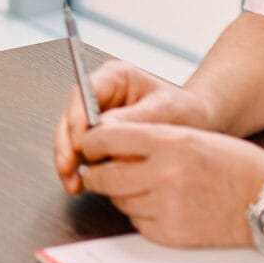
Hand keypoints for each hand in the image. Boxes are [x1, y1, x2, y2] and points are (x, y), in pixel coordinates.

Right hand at [53, 61, 217, 193]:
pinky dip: (77, 169)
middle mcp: (100, 95)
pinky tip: (79, 184)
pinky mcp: (98, 139)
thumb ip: (135, 119)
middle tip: (68, 168)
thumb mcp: (166, 110)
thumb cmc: (186, 111)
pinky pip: (80, 152)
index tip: (80, 142)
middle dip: (66, 145)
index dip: (76, 118)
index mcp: (115, 77)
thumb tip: (103, 130)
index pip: (84, 93)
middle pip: (70, 117)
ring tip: (73, 184)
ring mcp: (96, 117)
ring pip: (70, 137)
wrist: (197, 126)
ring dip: (68, 161)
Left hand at [73, 121, 263, 249]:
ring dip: (119, 194)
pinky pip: (137, 222)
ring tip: (136, 185)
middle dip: (95, 173)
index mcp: (170, 142)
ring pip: (118, 201)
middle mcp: (164, 174)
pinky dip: (139, 213)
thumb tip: (110, 142)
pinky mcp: (171, 234)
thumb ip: (152, 138)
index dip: (91, 141)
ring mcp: (167, 207)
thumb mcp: (194, 136)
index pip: (107, 138)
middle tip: (96, 170)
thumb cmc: (237, 165)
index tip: (89, 144)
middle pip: (104, 175)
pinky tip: (156, 204)